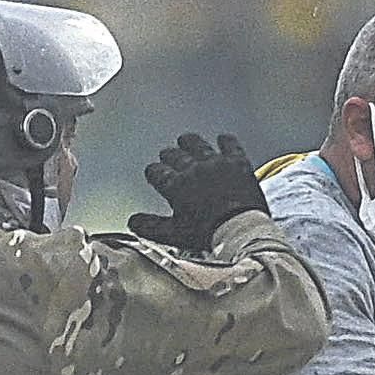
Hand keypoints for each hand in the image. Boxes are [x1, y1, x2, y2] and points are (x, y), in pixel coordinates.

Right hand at [134, 132, 269, 252]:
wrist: (240, 229)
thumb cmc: (209, 233)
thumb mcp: (174, 235)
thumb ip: (151, 227)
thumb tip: (134, 223)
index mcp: (176, 186)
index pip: (157, 173)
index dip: (154, 172)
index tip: (153, 173)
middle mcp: (194, 170)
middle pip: (175, 156)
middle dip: (168, 156)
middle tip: (166, 155)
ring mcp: (216, 164)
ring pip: (198, 145)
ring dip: (190, 142)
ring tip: (186, 140)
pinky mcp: (237, 163)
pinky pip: (229, 146)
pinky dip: (225, 142)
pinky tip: (223, 139)